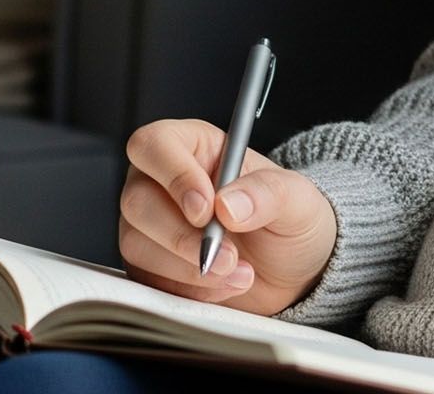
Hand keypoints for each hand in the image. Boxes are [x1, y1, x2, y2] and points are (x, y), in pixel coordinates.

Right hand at [119, 118, 337, 315]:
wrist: (294, 273)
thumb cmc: (291, 221)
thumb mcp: (297, 199)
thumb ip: (267, 193)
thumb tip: (227, 205)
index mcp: (195, 147)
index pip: (154, 144)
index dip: (173, 175)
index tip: (206, 210)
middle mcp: (162, 182)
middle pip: (137, 200)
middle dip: (182, 236)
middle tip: (228, 255)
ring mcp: (151, 226)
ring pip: (136, 244)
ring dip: (189, 268)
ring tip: (239, 272)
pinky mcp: (150, 266)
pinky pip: (148, 280)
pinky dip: (188, 290)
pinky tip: (223, 286)